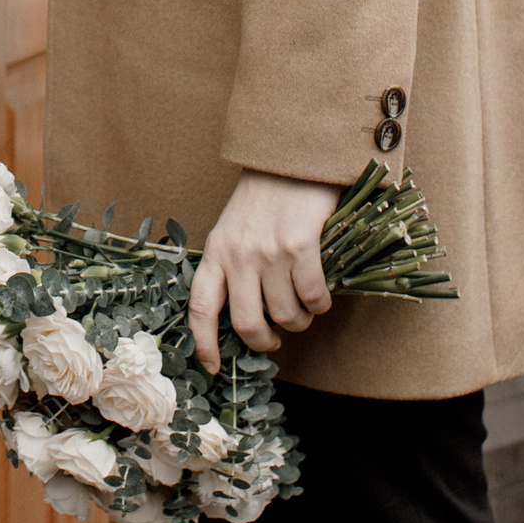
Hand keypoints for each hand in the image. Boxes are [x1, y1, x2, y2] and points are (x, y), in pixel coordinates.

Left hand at [189, 168, 338, 373]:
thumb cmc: (264, 193)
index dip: (204, 345)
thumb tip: (246, 314)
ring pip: (286, 315)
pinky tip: (323, 295)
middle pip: (248, 324)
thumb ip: (233, 265)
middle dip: (266, 342)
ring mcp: (268, 252)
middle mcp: (238, 256)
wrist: (291, 154)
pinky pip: (312, 296)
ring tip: (305, 309)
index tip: (212, 368)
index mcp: (216, 251)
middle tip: (278, 337)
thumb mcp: (233, 227)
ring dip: (300, 321)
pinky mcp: (300, 246)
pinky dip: (321, 304)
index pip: (200, 309)